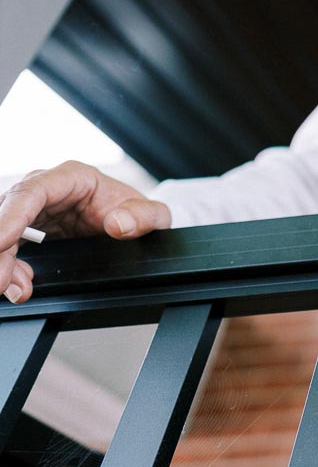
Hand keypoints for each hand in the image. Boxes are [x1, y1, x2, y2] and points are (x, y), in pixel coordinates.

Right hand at [0, 161, 168, 302]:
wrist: (136, 223)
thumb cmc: (137, 211)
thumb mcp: (153, 214)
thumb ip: (144, 216)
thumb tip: (119, 224)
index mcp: (72, 178)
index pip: (32, 191)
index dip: (10, 215)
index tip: (0, 240)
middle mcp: (47, 192)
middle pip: (8, 214)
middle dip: (1, 248)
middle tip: (2, 279)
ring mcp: (35, 213)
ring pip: (4, 234)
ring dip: (4, 263)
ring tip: (14, 289)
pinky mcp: (30, 232)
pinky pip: (10, 249)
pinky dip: (10, 270)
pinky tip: (18, 287)